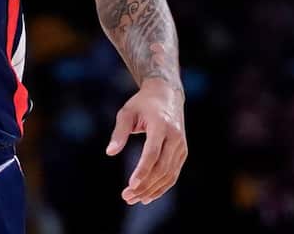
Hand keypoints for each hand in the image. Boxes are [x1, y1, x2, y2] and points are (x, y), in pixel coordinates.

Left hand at [105, 78, 186, 205]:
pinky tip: (148, 196)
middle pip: (161, 168)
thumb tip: (110, 152)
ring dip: (152, 190)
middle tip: (127, 197)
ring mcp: (181, 146)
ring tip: (134, 199)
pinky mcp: (183, 152)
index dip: (143, 170)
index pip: (153, 153)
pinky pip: (173, 174)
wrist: (167, 94)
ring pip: (169, 174)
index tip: (131, 185)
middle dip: (145, 185)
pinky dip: (162, 187)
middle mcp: (175, 137)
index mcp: (161, 125)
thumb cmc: (142, 103)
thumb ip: (119, 132)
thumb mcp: (126, 112)